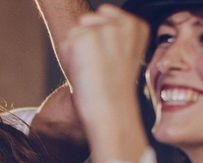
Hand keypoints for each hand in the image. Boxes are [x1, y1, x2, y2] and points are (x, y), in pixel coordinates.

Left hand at [62, 4, 148, 125]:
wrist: (111, 108)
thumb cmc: (115, 88)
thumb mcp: (125, 54)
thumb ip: (115, 33)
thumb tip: (98, 14)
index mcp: (137, 25)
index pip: (105, 13)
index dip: (99, 37)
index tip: (107, 58)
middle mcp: (122, 22)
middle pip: (87, 21)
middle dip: (87, 41)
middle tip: (99, 67)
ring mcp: (103, 29)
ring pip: (75, 32)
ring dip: (77, 51)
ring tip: (93, 70)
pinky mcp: (83, 38)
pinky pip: (66, 44)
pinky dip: (69, 58)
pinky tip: (84, 71)